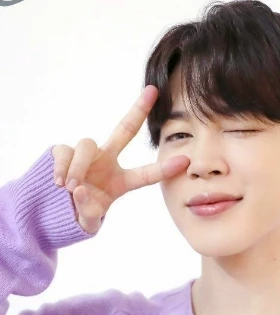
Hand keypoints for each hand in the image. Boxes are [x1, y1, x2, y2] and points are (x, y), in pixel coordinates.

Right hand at [51, 85, 188, 233]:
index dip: (164, 168)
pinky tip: (59, 182)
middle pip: (124, 129)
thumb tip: (80, 191)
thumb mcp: (89, 220)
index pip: (146, 174)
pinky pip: (64, 151)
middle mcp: (107, 161)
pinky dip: (62, 167)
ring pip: (86, 144)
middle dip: (138, 109)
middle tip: (152, 91)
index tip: (186, 160)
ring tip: (72, 186)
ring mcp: (87, 154)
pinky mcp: (63, 151)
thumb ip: (89, 213)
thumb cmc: (81, 212)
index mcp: (121, 181)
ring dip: (79, 166)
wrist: (56, 208)